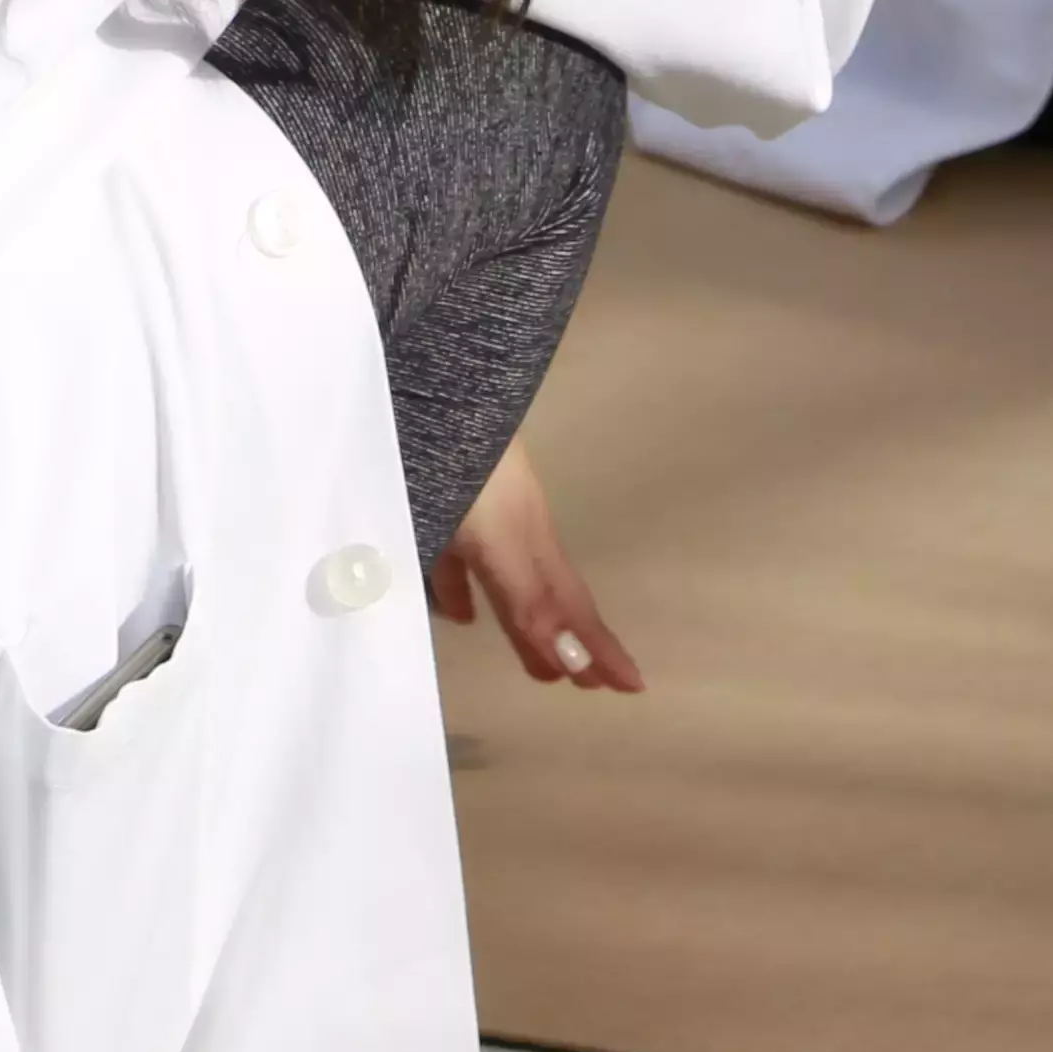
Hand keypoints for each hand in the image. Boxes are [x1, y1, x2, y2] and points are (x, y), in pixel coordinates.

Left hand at [430, 437, 640, 692]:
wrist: (423, 365)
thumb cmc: (433, 448)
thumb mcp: (467, 528)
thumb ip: (505, 592)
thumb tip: (559, 655)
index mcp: (512, 532)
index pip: (557, 605)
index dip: (588, 648)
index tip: (629, 687)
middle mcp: (514, 517)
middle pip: (551, 588)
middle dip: (578, 637)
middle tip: (602, 683)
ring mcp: (492, 495)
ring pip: (520, 570)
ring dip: (534, 618)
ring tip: (542, 660)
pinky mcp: (465, 478)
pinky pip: (478, 548)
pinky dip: (476, 587)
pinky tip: (462, 611)